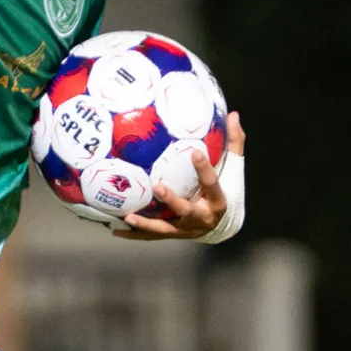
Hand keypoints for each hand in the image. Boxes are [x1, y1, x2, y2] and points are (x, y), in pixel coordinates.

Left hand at [117, 111, 245, 241]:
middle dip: (172, 200)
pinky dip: (135, 234)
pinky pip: (152, 236)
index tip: (195, 152)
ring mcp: (186, 228)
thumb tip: (233, 115)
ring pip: (165, 228)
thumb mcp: (233, 169)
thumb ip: (233, 143)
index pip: (212, 183)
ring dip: (146, 224)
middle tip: (157, 187)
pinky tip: (116, 231)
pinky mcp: (173, 234)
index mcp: (217, 200)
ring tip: (128, 217)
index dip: (204, 168)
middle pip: (186, 210)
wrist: (222, 224)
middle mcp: (202, 217)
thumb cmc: (226, 190)